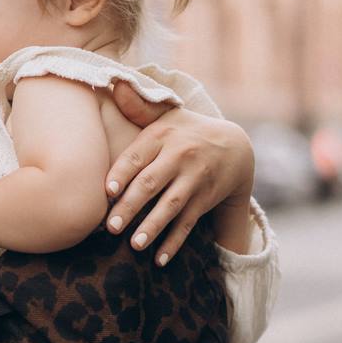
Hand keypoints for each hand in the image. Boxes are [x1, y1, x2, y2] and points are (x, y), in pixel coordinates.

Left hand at [103, 81, 254, 263]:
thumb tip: (114, 83)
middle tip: (111, 227)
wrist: (235, 147)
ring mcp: (195, 179)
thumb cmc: (186, 132)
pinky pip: (189, 223)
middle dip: (131, 205)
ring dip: (153, 227)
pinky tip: (160, 260)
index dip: (122, 173)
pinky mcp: (206, 199)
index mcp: (164, 135)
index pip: (138, 155)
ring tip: (134, 245)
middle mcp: (181, 156)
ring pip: (172, 206)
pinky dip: (175, 242)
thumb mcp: (167, 116)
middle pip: (152, 183)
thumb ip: (139, 106)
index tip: (106, 191)